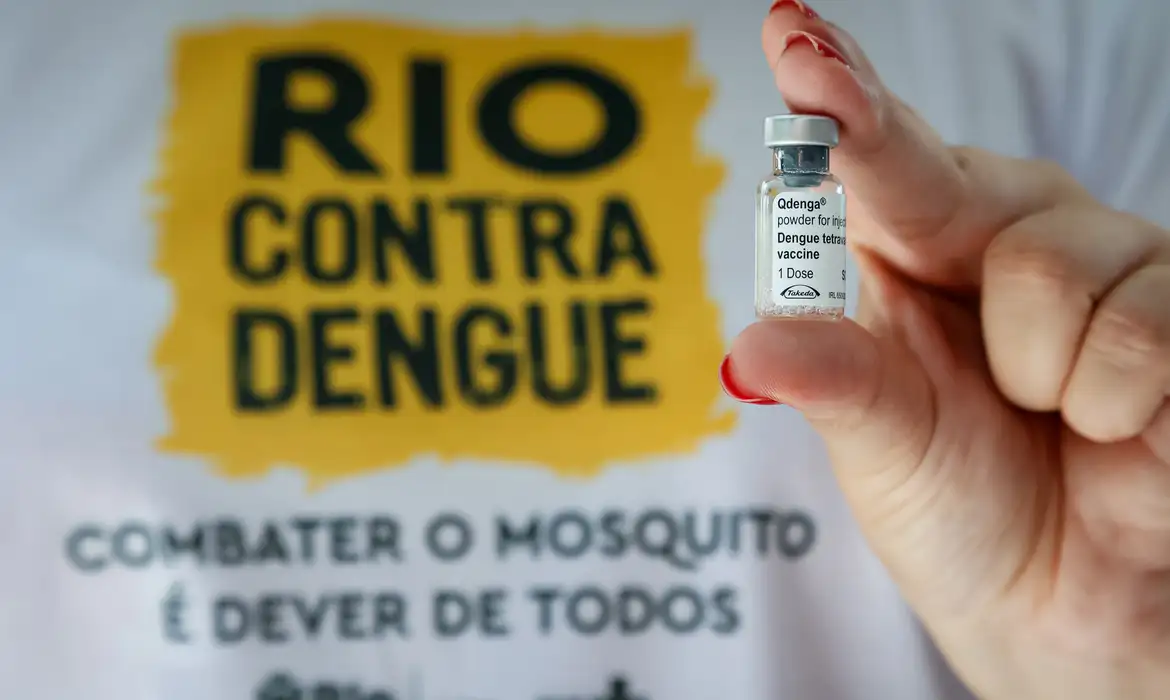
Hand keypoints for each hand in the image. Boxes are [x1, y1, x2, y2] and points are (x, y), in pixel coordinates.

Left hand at [723, 3, 1169, 697]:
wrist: (1058, 604)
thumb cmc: (953, 511)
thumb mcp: (879, 447)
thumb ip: (832, 380)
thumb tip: (750, 346)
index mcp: (907, 253)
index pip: (870, 161)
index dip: (837, 96)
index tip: (793, 37)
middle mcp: (999, 234)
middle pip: (954, 181)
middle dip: (932, 223)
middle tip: (941, 318)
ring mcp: (1098, 261)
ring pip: (1054, 265)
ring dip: (1039, 376)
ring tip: (1047, 417)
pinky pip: (1143, 324)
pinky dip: (1111, 402)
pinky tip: (1109, 426)